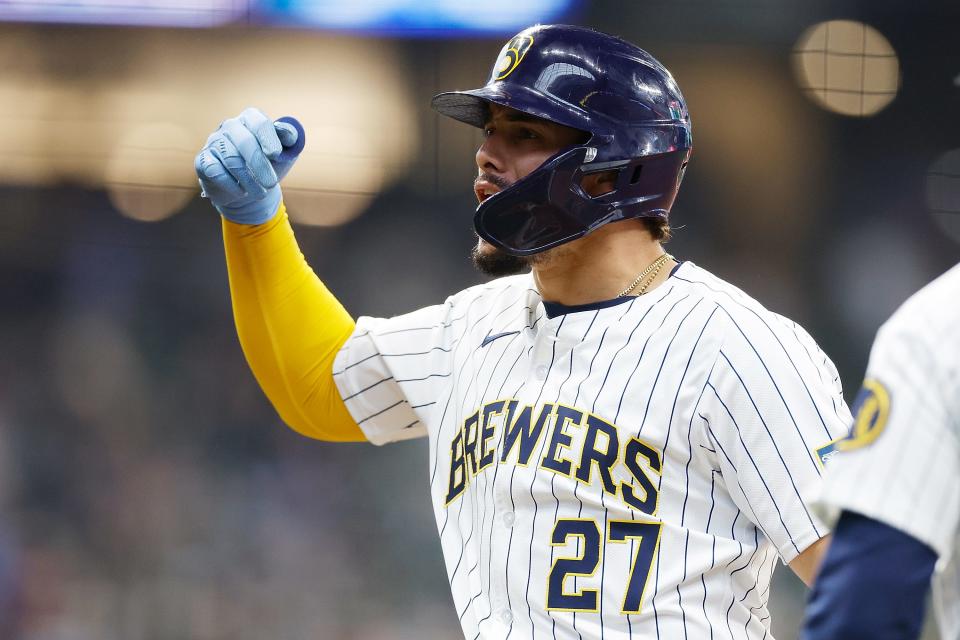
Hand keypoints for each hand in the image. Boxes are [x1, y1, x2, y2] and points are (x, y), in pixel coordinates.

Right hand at [195, 107, 303, 224]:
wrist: (248, 188)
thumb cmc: (268, 164)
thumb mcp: (285, 153)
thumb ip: (290, 139)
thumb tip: (287, 132)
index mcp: (251, 119)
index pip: (259, 123)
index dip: (268, 138)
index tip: (276, 155)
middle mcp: (230, 126)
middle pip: (245, 142)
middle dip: (260, 164)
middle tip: (271, 183)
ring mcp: (214, 141)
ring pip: (231, 158)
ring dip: (248, 180)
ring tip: (260, 194)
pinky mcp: (203, 159)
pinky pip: (214, 170)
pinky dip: (230, 184)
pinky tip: (240, 192)